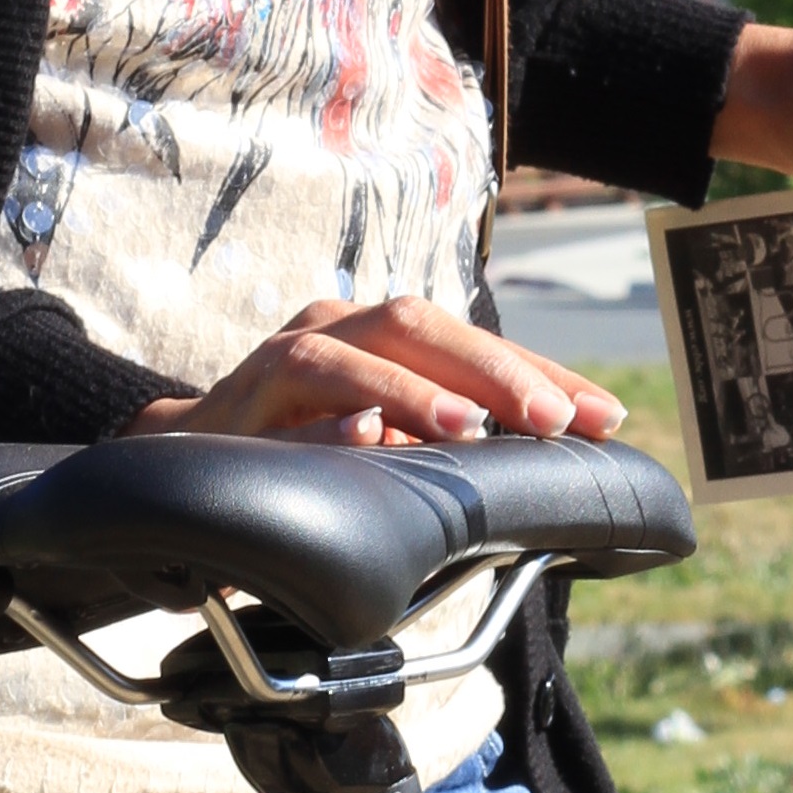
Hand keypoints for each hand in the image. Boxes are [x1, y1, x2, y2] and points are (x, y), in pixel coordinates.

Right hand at [127, 297, 628, 451]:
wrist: (188, 465)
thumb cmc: (306, 456)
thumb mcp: (391, 448)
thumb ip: (449, 444)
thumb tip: (547, 453)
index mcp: (385, 337)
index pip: (475, 346)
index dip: (542, 374)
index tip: (604, 417)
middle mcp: (338, 330)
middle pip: (423, 328)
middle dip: (497, 373)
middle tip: (557, 421)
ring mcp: (283, 358)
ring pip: (355, 352)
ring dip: (414, 390)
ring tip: (472, 428)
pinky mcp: (236, 402)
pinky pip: (288, 398)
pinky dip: (329, 416)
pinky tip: (365, 435)